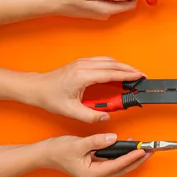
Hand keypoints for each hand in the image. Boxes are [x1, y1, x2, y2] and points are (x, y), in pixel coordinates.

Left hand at [29, 57, 143, 122]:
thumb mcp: (70, 111)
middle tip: (141, 75)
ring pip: (109, 60)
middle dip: (129, 69)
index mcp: (83, 76)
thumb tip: (105, 116)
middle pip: (113, 64)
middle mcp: (84, 66)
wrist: (36, 87)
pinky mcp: (82, 62)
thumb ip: (90, 116)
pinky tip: (118, 70)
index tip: (139, 77)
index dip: (127, 75)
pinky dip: (114, 64)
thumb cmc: (49, 97)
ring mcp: (83, 62)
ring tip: (132, 73)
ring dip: (122, 65)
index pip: (111, 73)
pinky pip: (102, 60)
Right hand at [42, 134, 150, 176]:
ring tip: (144, 149)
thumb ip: (97, 141)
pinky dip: (122, 154)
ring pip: (118, 166)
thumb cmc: (58, 151)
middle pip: (121, 169)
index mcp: (91, 173)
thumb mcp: (78, 144)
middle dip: (137, 160)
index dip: (130, 158)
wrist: (45, 153)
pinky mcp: (95, 164)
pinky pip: (113, 161)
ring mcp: (95, 170)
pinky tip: (128, 146)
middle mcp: (95, 174)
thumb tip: (113, 138)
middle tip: (150, 151)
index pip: (116, 165)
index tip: (141, 151)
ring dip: (131, 158)